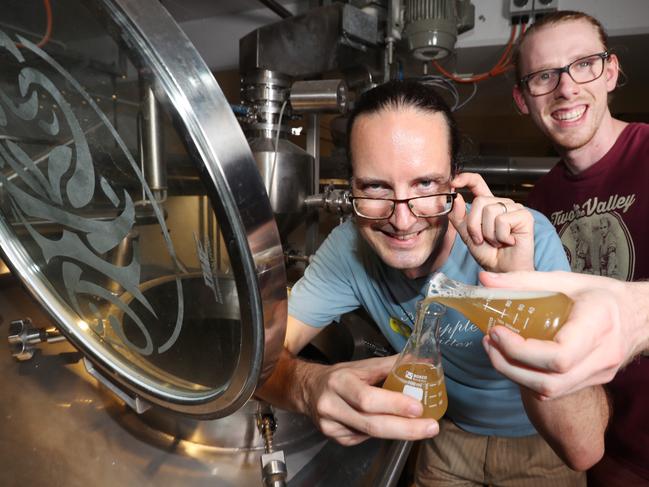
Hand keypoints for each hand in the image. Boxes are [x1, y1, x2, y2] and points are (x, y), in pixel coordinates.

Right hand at [300, 355, 439, 444]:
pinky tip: (387, 425)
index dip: (394, 405)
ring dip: (398, 432)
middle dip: (406, 428)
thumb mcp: (362, 366)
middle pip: (372, 424)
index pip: (368, 398)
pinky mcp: (334, 437)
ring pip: (370, 434)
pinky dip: (380, 433)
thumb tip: (423, 363)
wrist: (308, 389)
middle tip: (431, 427)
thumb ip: (392, 365)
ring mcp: (331, 425)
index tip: (418, 407)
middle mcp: (332, 405)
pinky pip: (363, 438)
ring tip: (422, 428)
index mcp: (340, 382)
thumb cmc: (340, 375)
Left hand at [449, 172, 533, 271]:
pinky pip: (502, 220)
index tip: (454, 183)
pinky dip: (500, 236)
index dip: (466, 179)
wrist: (502, 271)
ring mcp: (514, 208)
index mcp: (488, 205)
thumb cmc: (489, 254)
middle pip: (479, 201)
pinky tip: (507, 241)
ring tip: (496, 241)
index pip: (477, 183)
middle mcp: (502, 204)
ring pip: (490, 211)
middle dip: (474, 225)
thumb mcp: (467, 234)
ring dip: (488, 233)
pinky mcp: (524, 216)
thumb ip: (458, 217)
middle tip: (481, 239)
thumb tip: (455, 198)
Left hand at [479, 270, 648, 398]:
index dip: (521, 351)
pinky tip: (514, 359)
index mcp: (598, 326)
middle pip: (550, 382)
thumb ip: (524, 281)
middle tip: (489, 342)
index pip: (559, 357)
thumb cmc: (603, 295)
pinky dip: (528, 378)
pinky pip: (555, 390)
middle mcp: (601, 357)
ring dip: (515, 375)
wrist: (641, 316)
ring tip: (495, 350)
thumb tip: (484, 279)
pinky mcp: (592, 381)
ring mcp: (598, 374)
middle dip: (509, 366)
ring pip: (550, 391)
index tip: (497, 331)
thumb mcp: (566, 280)